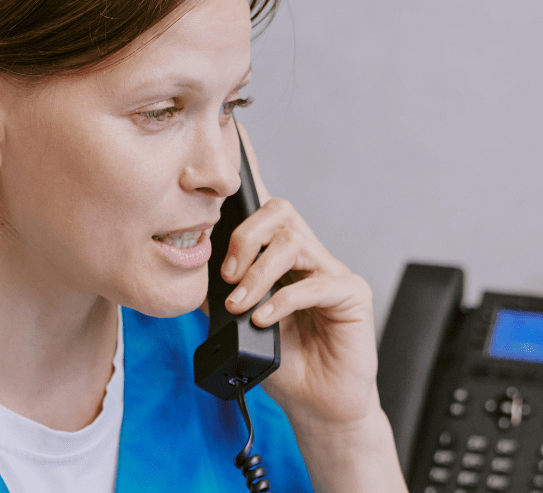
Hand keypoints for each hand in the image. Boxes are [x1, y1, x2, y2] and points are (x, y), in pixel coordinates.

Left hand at [221, 124, 379, 427]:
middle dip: (245, 238)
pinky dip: (282, 300)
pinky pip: (315, 282)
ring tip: (242, 304)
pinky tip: (265, 318)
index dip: (251, 169)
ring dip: (258, 274)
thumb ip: (220, 292)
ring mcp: (331, 272)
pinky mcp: (351, 295)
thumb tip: (192, 270)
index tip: (232, 136)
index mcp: (279, 257)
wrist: (317, 406)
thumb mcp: (237, 323)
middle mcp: (307, 256)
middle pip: (278, 212)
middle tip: (229, 274)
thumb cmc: (282, 363)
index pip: (264, 207)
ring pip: (293, 243)